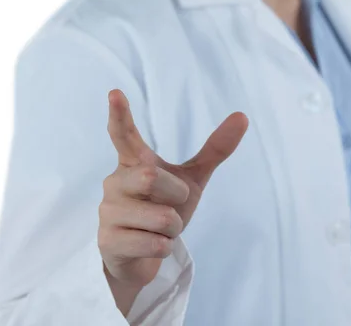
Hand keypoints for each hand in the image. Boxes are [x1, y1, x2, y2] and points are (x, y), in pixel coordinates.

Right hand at [98, 89, 247, 314]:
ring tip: (158, 229)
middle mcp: (114, 182)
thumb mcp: (191, 179)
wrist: (142, 256)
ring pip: (161, 218)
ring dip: (172, 229)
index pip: (124, 135)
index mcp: (133, 162)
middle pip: (152, 178)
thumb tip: (242, 115)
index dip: (119, 115)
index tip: (114, 93)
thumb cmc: (163, 208)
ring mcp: (107, 212)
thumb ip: (214, 150)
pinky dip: (164, 248)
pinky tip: (149, 245)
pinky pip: (155, 244)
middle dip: (174, 196)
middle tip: (170, 206)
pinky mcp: (108, 242)